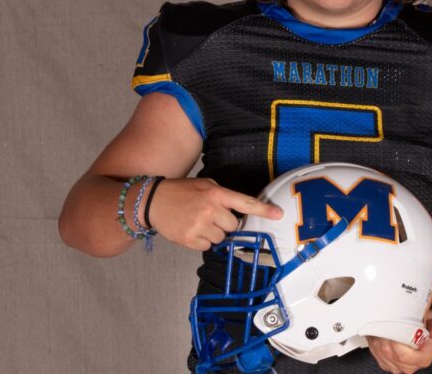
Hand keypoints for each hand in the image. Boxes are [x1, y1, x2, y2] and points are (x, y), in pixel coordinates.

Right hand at [146, 178, 282, 250]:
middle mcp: (210, 210)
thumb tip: (239, 210)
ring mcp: (200, 225)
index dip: (263, 210)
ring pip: (221, 237)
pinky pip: (207, 246)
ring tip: (198, 222)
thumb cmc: (182, 191)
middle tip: (210, 215)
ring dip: (213, 232)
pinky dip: (202, 241)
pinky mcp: (190, 239)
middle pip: (234, 225)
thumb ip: (223, 195)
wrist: (153, 201)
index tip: (278, 214)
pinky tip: (192, 230)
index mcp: (216, 193)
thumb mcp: (205, 184)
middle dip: (225, 223)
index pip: (245, 202)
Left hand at [367, 312, 431, 373]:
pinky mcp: (386, 364)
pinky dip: (375, 341)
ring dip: (378, 338)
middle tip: (385, 322)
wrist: (426, 332)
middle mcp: (410, 366)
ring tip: (384, 325)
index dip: (394, 342)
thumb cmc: (429, 327)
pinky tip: (381, 332)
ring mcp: (397, 367)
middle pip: (389, 353)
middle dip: (385, 336)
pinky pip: (375, 353)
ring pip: (380, 353)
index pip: (403, 355)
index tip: (392, 328)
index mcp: (423, 359)